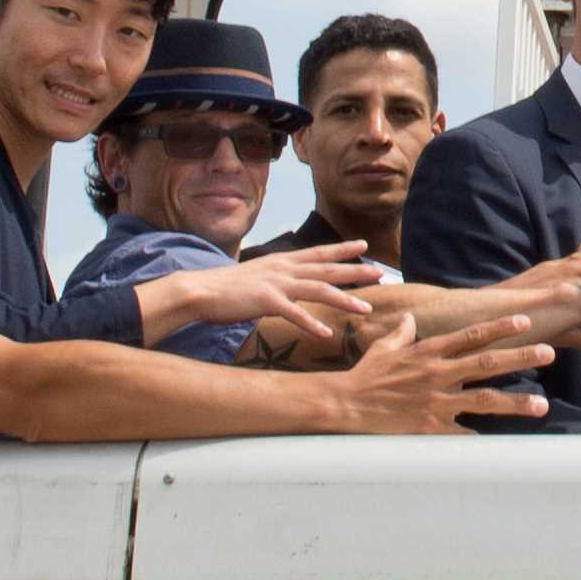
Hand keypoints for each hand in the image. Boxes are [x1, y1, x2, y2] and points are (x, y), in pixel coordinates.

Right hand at [186, 246, 383, 342]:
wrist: (199, 290)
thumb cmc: (225, 288)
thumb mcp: (257, 276)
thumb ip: (276, 279)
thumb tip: (288, 285)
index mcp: (281, 261)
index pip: (318, 253)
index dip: (343, 249)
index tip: (364, 246)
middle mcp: (283, 268)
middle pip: (327, 269)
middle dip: (356, 271)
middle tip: (381, 274)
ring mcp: (276, 284)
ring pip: (318, 289)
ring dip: (344, 299)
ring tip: (366, 309)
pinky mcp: (265, 301)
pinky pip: (294, 313)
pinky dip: (312, 323)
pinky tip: (327, 333)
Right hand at [332, 317, 551, 433]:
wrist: (346, 403)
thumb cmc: (366, 375)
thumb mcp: (384, 348)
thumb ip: (402, 333)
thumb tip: (409, 321)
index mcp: (430, 352)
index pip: (472, 335)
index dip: (500, 327)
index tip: (525, 321)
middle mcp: (439, 374)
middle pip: (487, 363)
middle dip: (520, 357)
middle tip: (549, 353)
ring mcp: (437, 401)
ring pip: (484, 399)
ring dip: (515, 402)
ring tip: (541, 404)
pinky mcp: (430, 426)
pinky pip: (462, 433)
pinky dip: (480, 437)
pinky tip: (502, 443)